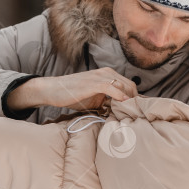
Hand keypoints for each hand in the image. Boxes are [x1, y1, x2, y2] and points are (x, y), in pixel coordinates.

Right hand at [8, 68, 137, 111]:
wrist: (53, 90)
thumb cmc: (72, 95)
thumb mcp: (94, 99)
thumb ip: (108, 102)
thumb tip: (121, 113)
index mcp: (108, 75)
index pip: (130, 85)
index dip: (135, 99)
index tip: (136, 111)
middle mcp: (106, 73)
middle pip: (131, 86)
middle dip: (134, 100)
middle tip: (133, 115)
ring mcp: (100, 77)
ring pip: (124, 86)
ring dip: (129, 100)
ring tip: (128, 114)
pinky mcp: (93, 83)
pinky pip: (112, 88)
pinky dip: (120, 96)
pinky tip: (122, 105)